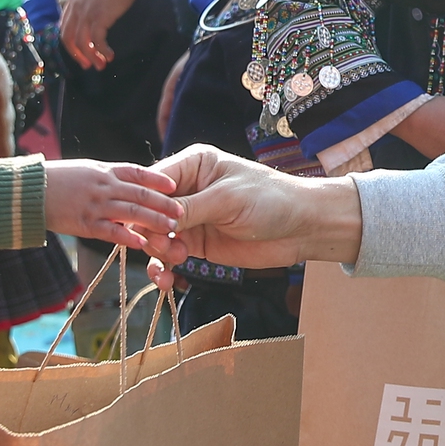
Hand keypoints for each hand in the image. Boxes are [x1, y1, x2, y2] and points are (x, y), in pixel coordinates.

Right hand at [41, 160, 180, 249]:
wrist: (27, 191)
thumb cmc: (55, 181)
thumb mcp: (84, 171)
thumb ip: (105, 177)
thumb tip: (124, 182)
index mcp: (103, 171)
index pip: (137, 173)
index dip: (157, 179)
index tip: (174, 185)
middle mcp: (103, 186)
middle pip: (140, 193)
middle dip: (164, 203)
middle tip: (182, 210)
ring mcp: (95, 205)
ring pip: (131, 212)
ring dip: (153, 220)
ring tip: (171, 228)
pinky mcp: (84, 223)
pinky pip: (111, 231)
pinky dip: (128, 237)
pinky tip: (142, 244)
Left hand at [59, 0, 141, 69]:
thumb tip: (97, 11)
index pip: (65, 26)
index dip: (71, 42)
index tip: (81, 51)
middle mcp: (76, 7)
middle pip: (68, 38)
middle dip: (77, 54)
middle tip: (87, 65)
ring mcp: (86, 12)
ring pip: (82, 43)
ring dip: (91, 57)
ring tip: (101, 65)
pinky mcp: (99, 17)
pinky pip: (97, 41)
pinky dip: (102, 51)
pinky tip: (110, 55)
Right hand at [151, 146, 362, 268]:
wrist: (301, 228)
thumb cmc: (270, 200)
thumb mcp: (226, 200)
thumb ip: (188, 209)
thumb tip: (152, 218)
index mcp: (193, 165)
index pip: (153, 183)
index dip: (143, 204)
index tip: (144, 225)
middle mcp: (187, 190)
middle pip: (149, 212)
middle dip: (150, 232)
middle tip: (165, 246)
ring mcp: (191, 218)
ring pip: (155, 236)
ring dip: (158, 252)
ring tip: (175, 261)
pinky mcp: (197, 243)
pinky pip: (169, 256)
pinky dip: (164, 268)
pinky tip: (168, 280)